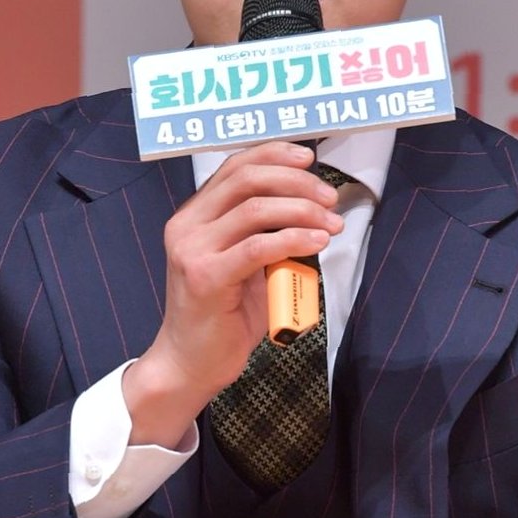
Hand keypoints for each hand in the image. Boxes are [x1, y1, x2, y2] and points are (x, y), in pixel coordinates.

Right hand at [122, 142, 342, 445]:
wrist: (190, 363)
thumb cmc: (222, 315)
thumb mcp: (243, 263)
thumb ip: (263, 232)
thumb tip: (311, 206)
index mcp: (193, 215)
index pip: (234, 167)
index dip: (273, 154)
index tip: (309, 158)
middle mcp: (187, 226)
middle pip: (247, 180)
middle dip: (296, 181)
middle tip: (329, 197)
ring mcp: (193, 250)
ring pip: (255, 209)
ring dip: (302, 210)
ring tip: (331, 224)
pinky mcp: (207, 277)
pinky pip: (258, 247)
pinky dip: (294, 238)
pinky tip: (316, 241)